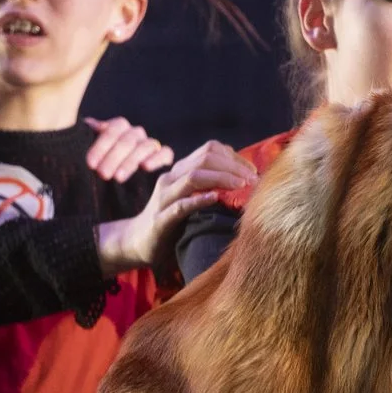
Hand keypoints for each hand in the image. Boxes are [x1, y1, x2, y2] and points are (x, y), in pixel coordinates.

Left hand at [83, 116, 174, 180]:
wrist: (112, 189)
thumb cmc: (98, 168)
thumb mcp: (90, 156)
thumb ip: (84, 141)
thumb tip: (82, 127)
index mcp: (117, 129)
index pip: (113, 129)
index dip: (101, 146)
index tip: (91, 163)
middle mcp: (134, 134)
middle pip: (128, 139)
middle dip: (113, 157)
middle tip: (103, 174)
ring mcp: (149, 145)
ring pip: (145, 145)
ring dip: (131, 161)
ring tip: (118, 177)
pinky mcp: (162, 157)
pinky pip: (165, 152)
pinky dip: (157, 158)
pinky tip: (146, 167)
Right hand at [95, 141, 254, 273]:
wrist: (138, 242)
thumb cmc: (172, 220)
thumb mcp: (191, 196)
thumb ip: (209, 185)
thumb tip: (243, 179)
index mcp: (180, 171)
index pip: (210, 150)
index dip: (234, 157)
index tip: (252, 172)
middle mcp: (171, 179)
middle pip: (205, 159)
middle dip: (233, 166)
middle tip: (253, 180)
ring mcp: (164, 198)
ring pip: (194, 177)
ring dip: (221, 179)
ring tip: (241, 186)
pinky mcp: (161, 220)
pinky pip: (181, 206)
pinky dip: (200, 200)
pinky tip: (216, 198)